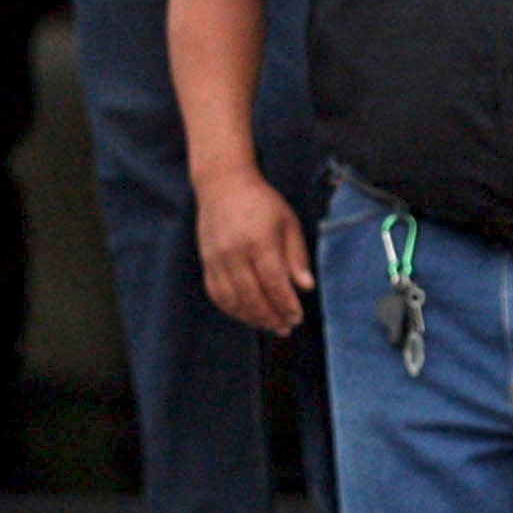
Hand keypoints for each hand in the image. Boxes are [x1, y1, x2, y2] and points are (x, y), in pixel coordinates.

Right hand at [195, 169, 312, 335]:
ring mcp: (217, 258)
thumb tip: (306, 287)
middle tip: (285, 328)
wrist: (222, 184)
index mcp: (259, 241)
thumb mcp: (288, 223)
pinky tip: (246, 314)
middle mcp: (234, 252)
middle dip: (271, 317)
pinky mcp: (206, 262)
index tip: (297, 317)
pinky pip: (217, 294)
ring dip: (252, 318)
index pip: (274, 282)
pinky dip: (232, 309)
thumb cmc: (261, 202)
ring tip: (268, 325)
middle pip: (253, 296)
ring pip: (233, 300)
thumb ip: (297, 256)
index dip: (287, 304)